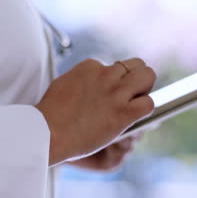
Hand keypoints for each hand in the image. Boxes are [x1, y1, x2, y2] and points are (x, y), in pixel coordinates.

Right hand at [35, 58, 155, 165]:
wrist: (47, 132)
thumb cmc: (51, 114)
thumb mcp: (64, 84)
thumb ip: (84, 81)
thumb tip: (94, 86)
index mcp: (90, 66)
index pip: (115, 66)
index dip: (114, 81)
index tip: (106, 95)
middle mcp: (105, 74)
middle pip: (137, 65)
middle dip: (137, 78)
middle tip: (129, 95)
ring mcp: (115, 92)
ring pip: (148, 77)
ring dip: (144, 90)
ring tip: (133, 104)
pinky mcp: (123, 112)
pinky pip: (148, 103)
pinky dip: (144, 109)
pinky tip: (133, 117)